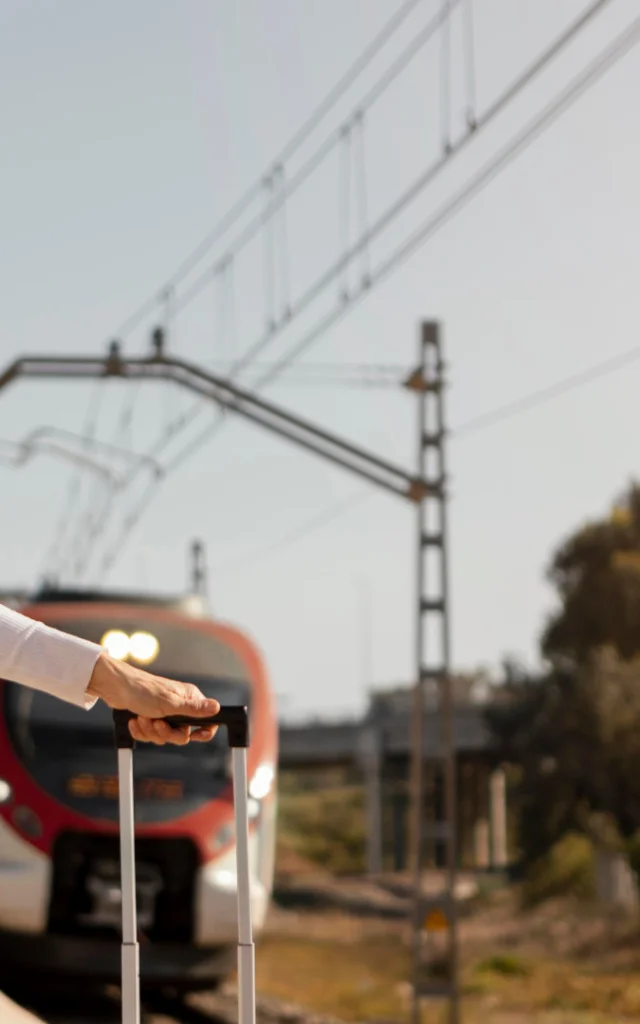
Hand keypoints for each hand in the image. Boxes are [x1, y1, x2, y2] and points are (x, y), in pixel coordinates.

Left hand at [86, 652, 219, 745]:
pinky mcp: (151, 718)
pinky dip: (141, 731)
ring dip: (150, 731)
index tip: (195, 736)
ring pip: (165, 736)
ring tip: (142, 718)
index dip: (203, 731)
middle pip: (182, 734)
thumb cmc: (143, 690)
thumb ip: (194, 709)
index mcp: (189, 699)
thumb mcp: (170, 703)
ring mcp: (165, 713)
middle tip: (157, 723)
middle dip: (166, 732)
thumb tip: (217, 708)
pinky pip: (151, 735)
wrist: (115, 688)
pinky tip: (135, 721)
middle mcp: (179, 706)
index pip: (206, 720)